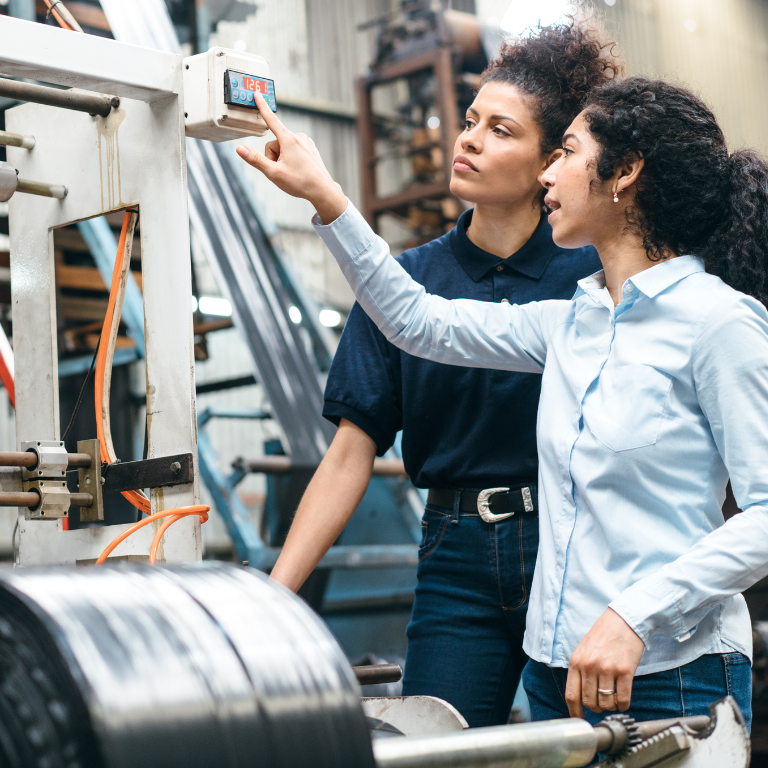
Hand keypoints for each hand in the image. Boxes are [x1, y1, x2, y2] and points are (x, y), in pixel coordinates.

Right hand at [235, 93, 347, 223]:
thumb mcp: (273, 172)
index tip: (258, 93)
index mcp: (288, 139)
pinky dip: (292, 159)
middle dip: (274, 157)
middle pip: (274, 143)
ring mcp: (306, 142)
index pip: (271, 119)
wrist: (322, 191)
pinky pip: (294, 151)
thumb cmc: (300, 182)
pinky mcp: (311, 148)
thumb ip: (255, 159)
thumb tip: (239, 149)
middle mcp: (298, 137)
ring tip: (293, 172)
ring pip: (284, 148)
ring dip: (283, 159)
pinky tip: (299, 170)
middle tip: (282, 171)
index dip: (262, 106)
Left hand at [565, 608, 644, 717]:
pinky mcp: (624, 671)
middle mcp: (589, 666)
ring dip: (610, 706)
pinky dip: (623, 705)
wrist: (624, 620)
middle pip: (589, 702)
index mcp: (576, 661)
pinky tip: (623, 700)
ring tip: (613, 699)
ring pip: (605, 704)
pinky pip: (622, 699)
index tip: (580, 719)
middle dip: (596, 708)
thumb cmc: (604, 634)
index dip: (575, 712)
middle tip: (602, 703)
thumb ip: (580, 670)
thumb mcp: (584, 649)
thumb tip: (580, 696)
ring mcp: (607, 669)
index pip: (571, 695)